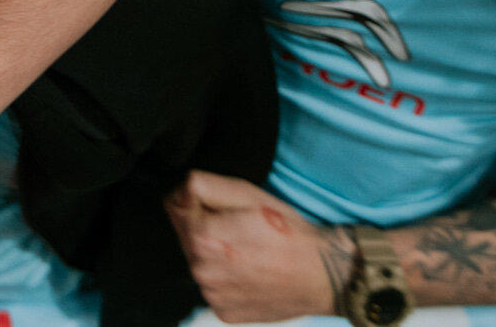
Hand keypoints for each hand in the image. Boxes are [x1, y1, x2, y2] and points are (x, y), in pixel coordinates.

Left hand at [165, 170, 348, 323]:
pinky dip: (226, 278)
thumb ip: (203, 186)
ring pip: (199, 261)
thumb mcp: (247, 193)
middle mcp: (201, 269)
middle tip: (241, 227)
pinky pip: (214, 286)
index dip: (197, 200)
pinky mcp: (223, 311)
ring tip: (248, 250)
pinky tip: (249, 271)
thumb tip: (178, 190)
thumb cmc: (288, 232)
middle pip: (186, 235)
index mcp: (202, 236)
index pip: (174, 206)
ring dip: (215, 253)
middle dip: (205, 226)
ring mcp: (211, 294)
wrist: (321, 274)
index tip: (221, 206)